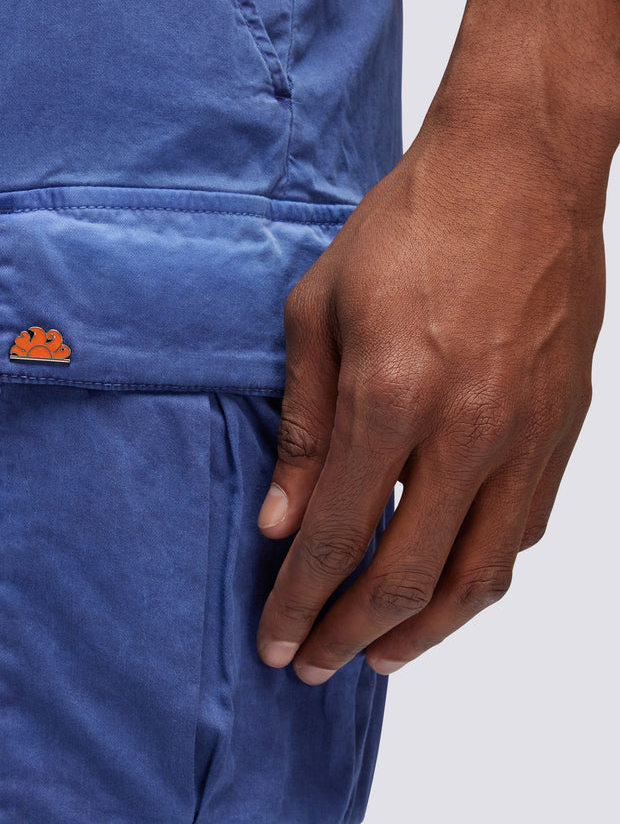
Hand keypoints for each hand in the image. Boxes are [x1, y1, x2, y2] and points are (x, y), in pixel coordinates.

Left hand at [255, 110, 605, 681]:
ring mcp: (527, 435)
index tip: (274, 642)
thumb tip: (282, 520)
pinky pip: (523, 532)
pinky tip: (442, 589)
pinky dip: (478, 579)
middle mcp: (467, 430)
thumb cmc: (408, 228)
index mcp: (390, 395)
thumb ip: (301, 425)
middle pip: (405, 578)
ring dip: (421, 632)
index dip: (298, 604)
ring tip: (374, 655)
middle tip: (311, 666)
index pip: (337, 537)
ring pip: (477, 576)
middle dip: (347, 636)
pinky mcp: (564, 429)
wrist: (515, 172)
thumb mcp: (318, 311)